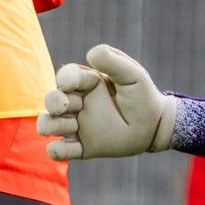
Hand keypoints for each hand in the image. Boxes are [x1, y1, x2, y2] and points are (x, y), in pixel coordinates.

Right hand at [38, 44, 176, 159]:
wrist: (155, 127)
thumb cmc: (143, 96)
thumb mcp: (133, 75)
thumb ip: (113, 61)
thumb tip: (90, 53)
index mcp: (86, 83)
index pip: (66, 77)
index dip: (64, 79)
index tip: (68, 83)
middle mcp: (77, 103)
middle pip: (52, 100)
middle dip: (53, 102)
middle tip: (63, 106)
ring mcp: (77, 126)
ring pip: (49, 125)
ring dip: (50, 125)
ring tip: (70, 127)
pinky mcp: (81, 147)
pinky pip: (59, 150)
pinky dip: (54, 150)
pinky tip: (59, 149)